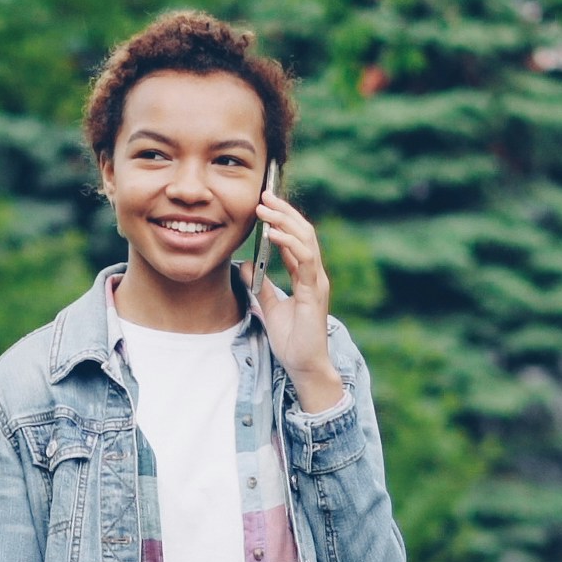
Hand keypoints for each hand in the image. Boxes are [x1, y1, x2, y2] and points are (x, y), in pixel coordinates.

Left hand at [249, 188, 344, 411]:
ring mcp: (316, 281)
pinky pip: (304, 260)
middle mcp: (314, 274)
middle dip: (283, 211)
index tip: (264, 204)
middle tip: (264, 195)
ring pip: (306, 239)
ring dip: (284, 221)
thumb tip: (245, 265)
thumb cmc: (291, 340)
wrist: (303, 366)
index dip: (281, 219)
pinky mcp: (313, 292)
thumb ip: (260, 285)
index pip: (296, 238)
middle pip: (303, 231)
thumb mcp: (268, 307)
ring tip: (265, 208)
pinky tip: (272, 234)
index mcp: (305, 276)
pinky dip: (289, 244)